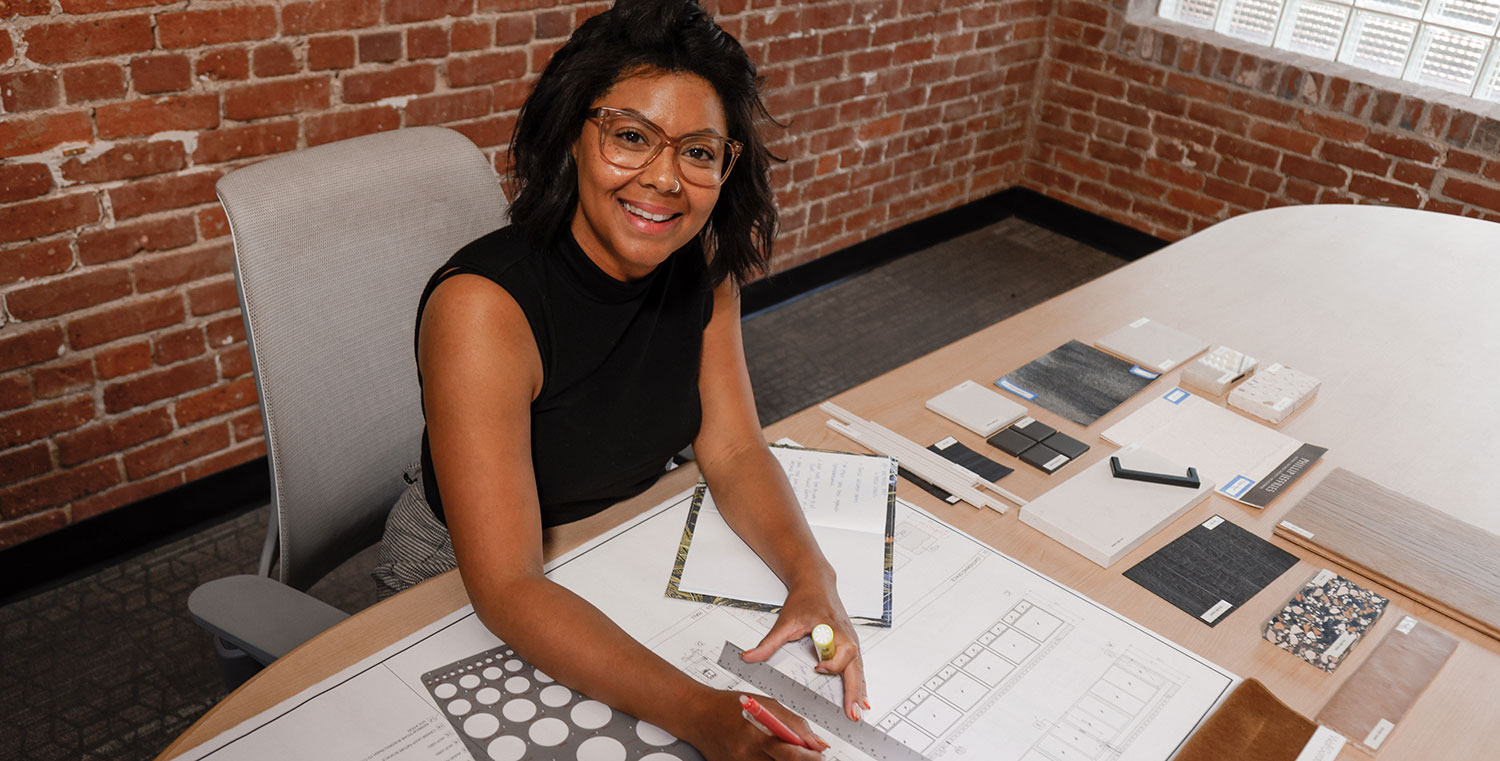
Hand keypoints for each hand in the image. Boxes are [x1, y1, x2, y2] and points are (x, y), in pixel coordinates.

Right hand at [685, 688, 826, 759]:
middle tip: (809, 756)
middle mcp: (746, 757)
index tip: (820, 754)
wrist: (697, 716)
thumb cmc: (728, 706)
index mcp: (755, 737)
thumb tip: (816, 742)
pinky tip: (769, 756)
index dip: (810, 757)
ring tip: (783, 751)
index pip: (790, 754)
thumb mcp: (765, 705)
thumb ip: (793, 724)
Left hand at [741, 579, 869, 720]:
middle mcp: (846, 635)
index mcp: (832, 628)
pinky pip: (857, 665)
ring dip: (860, 689)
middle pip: (855, 666)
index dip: (830, 664)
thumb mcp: (785, 622)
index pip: (841, 652)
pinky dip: (860, 682)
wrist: (815, 584)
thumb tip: (749, 657)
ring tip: (860, 710)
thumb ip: (768, 643)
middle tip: (853, 712)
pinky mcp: (850, 643)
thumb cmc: (805, 600)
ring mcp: (851, 639)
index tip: (817, 667)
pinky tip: (862, 696)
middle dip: (855, 690)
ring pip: (859, 668)